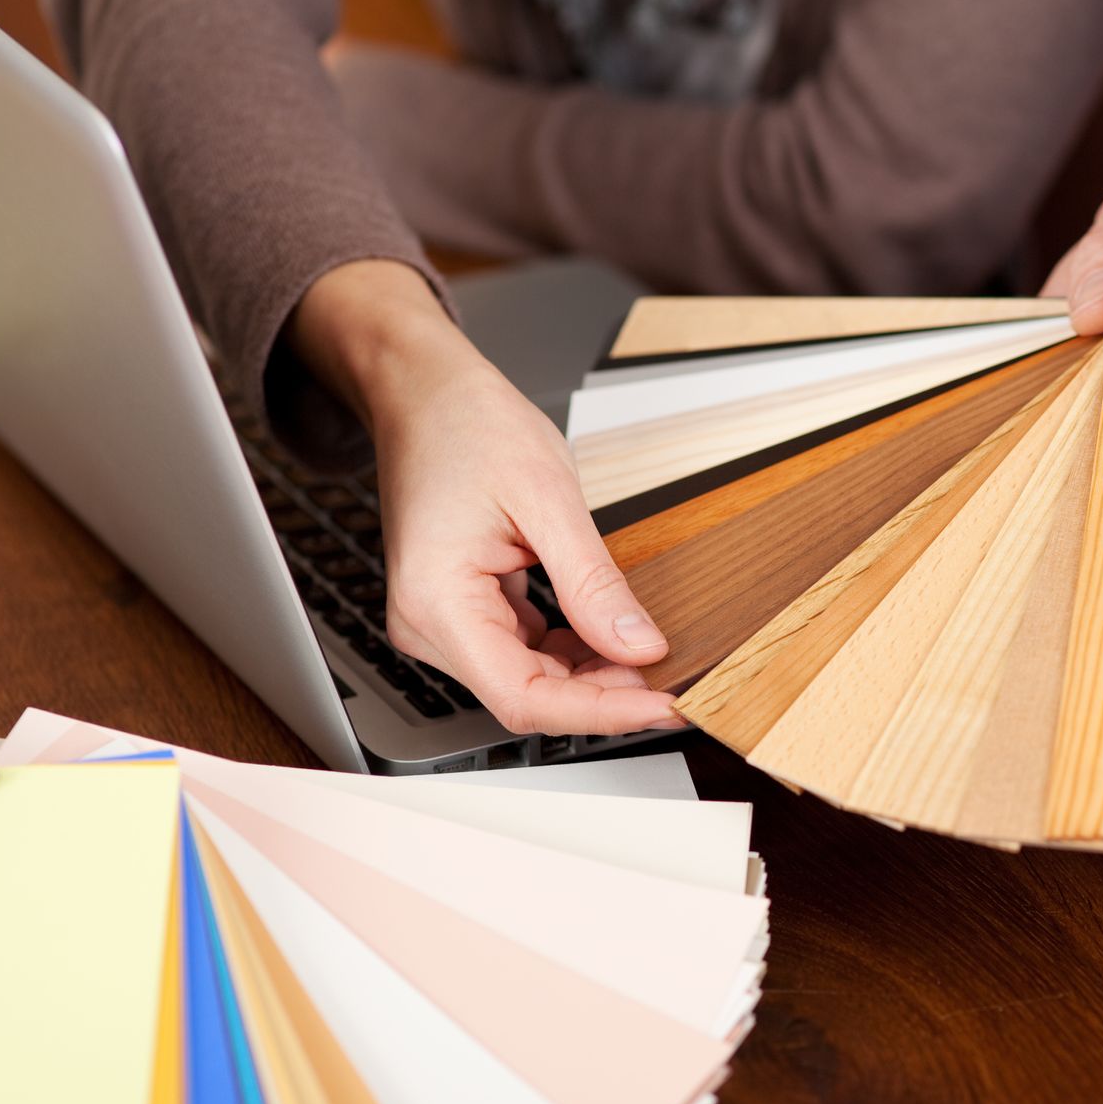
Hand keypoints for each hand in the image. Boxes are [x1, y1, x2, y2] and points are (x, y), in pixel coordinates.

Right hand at [287, 260, 681, 735]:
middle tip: (677, 681)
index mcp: (437, 603)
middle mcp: (428, 625)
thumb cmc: (467, 425)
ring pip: (529, 679)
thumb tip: (640, 647)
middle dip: (606, 694)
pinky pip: (523, 652)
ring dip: (593, 675)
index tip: (663, 705)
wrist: (425, 391)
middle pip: (528, 695)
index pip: (524, 697)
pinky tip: (613, 637)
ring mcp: (442, 622)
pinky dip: (573, 651)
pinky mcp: (461, 611)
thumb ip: (592, 581)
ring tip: (654, 659)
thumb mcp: (547, 497)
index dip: (600, 712)